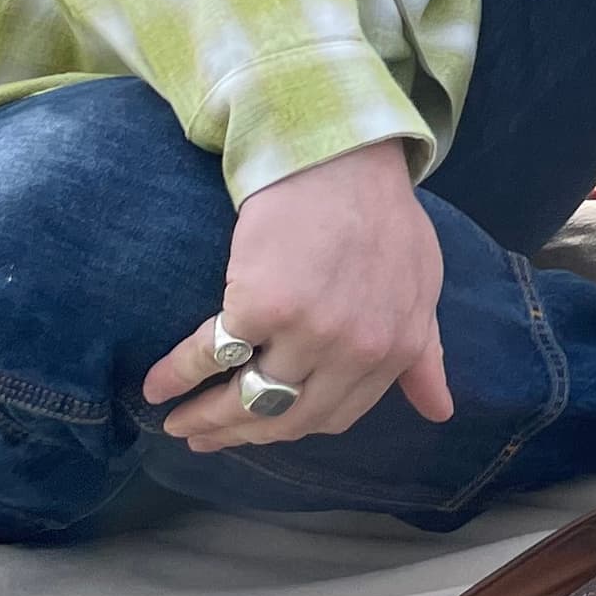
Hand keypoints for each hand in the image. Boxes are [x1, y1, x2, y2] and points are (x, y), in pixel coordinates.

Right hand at [138, 139, 452, 450]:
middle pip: (286, 419)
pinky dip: (176, 375)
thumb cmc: (381, 215)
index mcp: (394, 349)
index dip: (288, 430)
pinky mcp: (263, 305)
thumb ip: (425, 353)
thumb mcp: (421, 287)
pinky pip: (211, 354)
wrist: (342, 155)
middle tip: (201, 441)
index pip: (333, 417)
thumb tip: (440, 411)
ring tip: (175, 422)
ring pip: (248, 399)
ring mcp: (310, 331)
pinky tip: (155, 386)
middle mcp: (356, 349)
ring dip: (205, 418)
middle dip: (239, 434)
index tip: (257, 433)